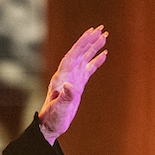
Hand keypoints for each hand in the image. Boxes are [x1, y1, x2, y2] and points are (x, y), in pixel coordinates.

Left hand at [39, 26, 107, 142]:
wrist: (50, 126)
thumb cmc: (52, 118)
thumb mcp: (58, 109)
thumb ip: (65, 97)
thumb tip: (70, 85)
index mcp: (61, 77)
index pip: (72, 56)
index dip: (81, 44)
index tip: (91, 33)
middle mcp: (66, 75)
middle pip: (79, 53)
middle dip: (89, 40)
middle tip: (101, 28)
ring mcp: (73, 79)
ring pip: (84, 58)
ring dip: (93, 47)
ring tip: (104, 36)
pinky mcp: (78, 85)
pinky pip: (88, 69)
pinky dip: (96, 61)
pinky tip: (104, 54)